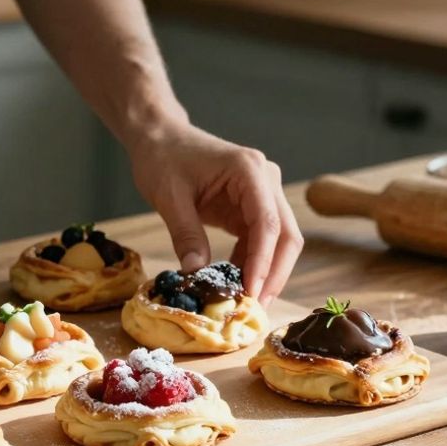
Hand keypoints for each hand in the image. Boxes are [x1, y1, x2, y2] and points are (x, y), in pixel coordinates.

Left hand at [128, 123, 302, 302]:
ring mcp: (262, 192)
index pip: (267, 222)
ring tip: (244, 302)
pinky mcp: (251, 205)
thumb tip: (196, 274)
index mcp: (248, 170)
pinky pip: (260, 239)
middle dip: (274, 273)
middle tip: (255, 307)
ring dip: (264, 272)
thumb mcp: (168, 197)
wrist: (160, 138)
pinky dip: (250, 262)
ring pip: (278, 240)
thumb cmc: (163, 158)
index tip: (251, 292)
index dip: (262, 261)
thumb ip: (185, 234)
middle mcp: (265, 179)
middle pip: (285, 234)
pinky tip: (234, 283)